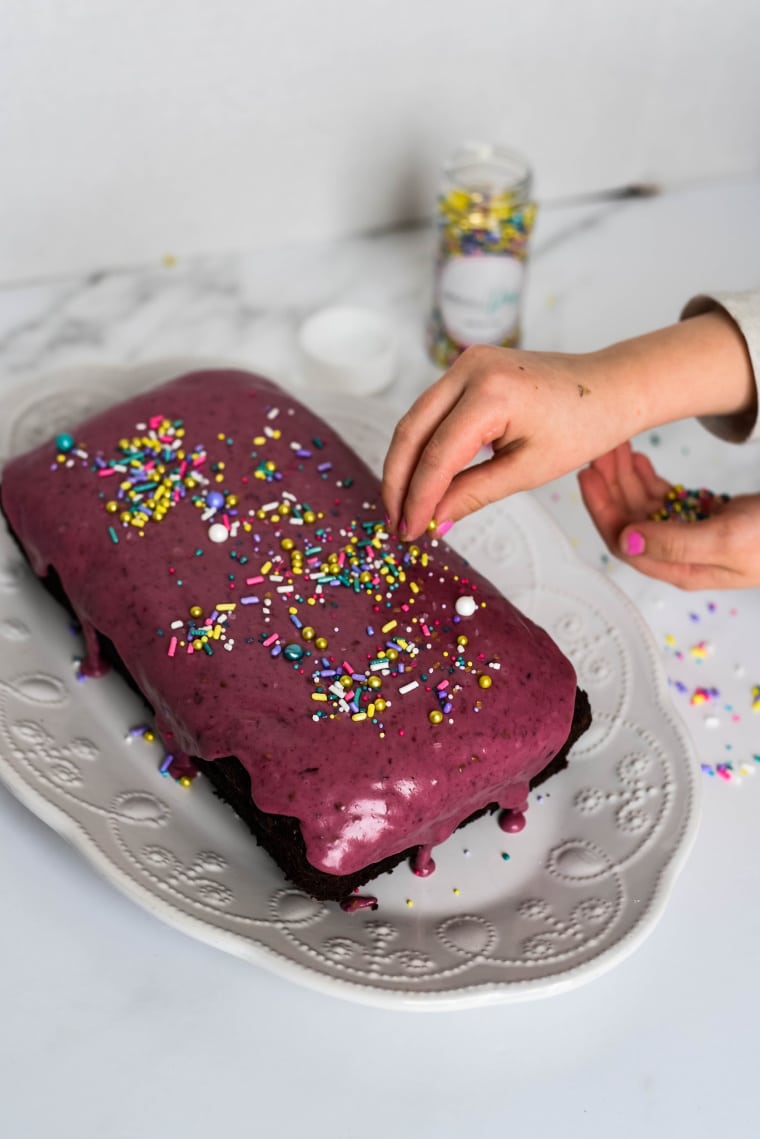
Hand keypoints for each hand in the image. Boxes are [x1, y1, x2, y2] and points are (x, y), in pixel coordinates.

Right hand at [382, 345, 626, 539]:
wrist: (610, 388)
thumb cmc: (582, 426)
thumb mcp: (528, 470)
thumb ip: (473, 494)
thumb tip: (433, 521)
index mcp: (492, 393)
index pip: (438, 455)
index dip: (419, 498)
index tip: (411, 532)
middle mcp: (470, 368)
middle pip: (411, 431)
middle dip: (398, 482)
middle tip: (397, 523)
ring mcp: (466, 363)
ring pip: (415, 420)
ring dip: (405, 465)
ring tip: (405, 507)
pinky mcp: (467, 369)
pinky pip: (432, 411)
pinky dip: (423, 446)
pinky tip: (422, 478)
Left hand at [578, 442, 759, 588]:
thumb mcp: (725, 540)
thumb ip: (674, 542)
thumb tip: (625, 541)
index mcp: (680, 567)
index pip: (624, 542)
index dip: (602, 509)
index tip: (590, 476)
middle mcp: (680, 554)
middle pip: (629, 521)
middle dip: (610, 486)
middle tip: (601, 451)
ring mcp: (691, 534)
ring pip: (644, 506)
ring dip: (626, 478)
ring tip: (616, 448)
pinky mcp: (704, 517)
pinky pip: (664, 498)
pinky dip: (648, 479)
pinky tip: (638, 460)